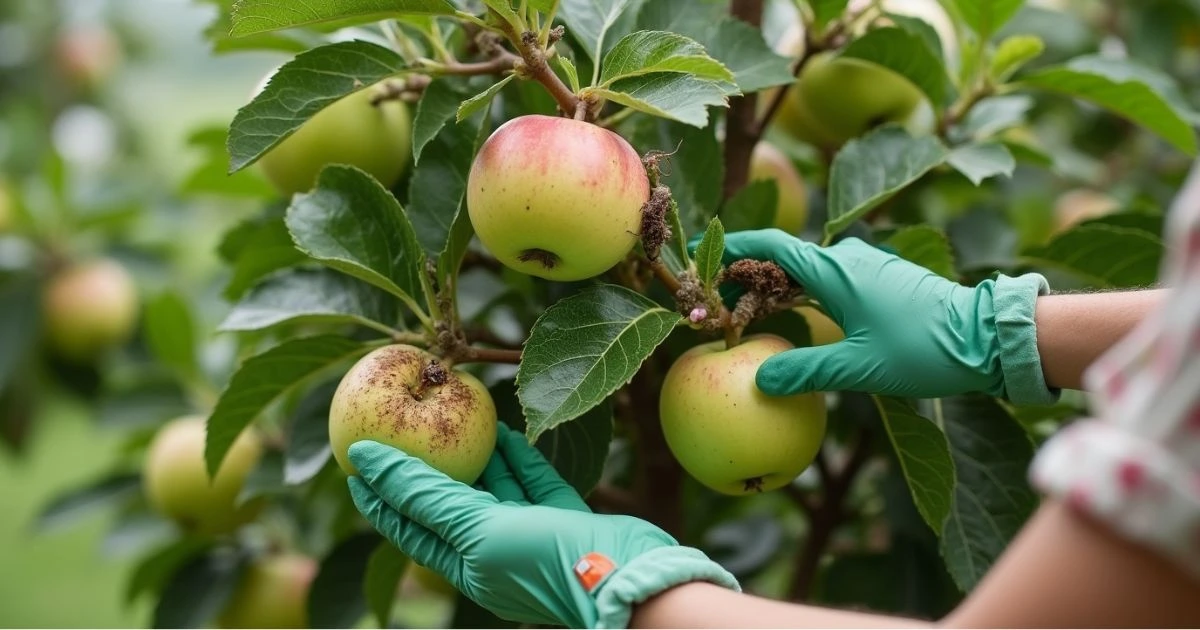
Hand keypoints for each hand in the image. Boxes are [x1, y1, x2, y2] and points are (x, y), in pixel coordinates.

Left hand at [346, 423, 738, 628]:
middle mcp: (495, 551)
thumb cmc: (544, 560)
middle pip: (450, 505)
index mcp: (466, 566)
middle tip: (399, 428)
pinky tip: (506, 433)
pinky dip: (518, 458)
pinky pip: (534, 483)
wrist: (628, 577)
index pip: (410, 526)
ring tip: (449, 420)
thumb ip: (423, 495)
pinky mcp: (566, 517)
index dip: (382, 495)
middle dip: (426, 470)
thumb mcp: (474, 529)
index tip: (357, 458)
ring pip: (494, 490)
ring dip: (474, 458)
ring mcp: (532, 534)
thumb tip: (365, 461)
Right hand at [695, 229, 1055, 403]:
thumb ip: (805, 372)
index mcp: (835, 270)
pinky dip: (804, 293)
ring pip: (808, 270)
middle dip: (749, 277)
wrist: (988, 337)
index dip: (735, 248)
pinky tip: (799, 320)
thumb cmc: (923, 349)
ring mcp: (869, 266)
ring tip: (752, 315)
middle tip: (722, 304)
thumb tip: (759, 381)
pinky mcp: (884, 279)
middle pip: (785, 259)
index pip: (771, 246)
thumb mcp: (859, 368)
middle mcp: (849, 259)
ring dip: (778, 288)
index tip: (705, 256)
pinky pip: (831, 279)